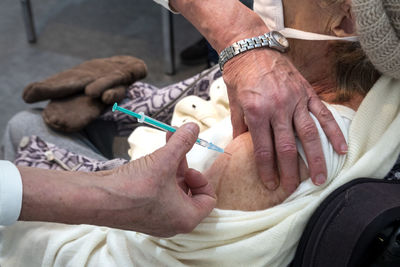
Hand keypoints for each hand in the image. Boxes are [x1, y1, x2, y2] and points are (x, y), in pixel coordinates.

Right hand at [104, 123, 215, 236]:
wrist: (97, 200)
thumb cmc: (135, 187)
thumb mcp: (165, 160)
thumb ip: (183, 142)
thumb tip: (194, 127)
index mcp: (186, 218)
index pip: (208, 199)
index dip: (202, 179)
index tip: (188, 167)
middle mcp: (173, 223)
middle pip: (189, 192)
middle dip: (183, 166)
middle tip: (176, 147)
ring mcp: (156, 220)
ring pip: (172, 191)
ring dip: (170, 167)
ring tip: (164, 145)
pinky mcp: (141, 214)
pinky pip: (157, 194)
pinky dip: (157, 176)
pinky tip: (149, 160)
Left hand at [223, 49, 346, 192]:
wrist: (251, 48)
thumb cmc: (240, 76)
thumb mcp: (234, 103)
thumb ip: (240, 127)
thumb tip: (240, 146)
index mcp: (257, 113)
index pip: (264, 149)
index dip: (267, 170)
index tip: (271, 185)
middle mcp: (278, 108)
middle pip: (286, 148)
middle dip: (290, 173)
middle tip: (294, 190)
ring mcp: (295, 100)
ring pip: (308, 135)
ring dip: (315, 159)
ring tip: (320, 178)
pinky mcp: (307, 92)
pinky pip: (322, 114)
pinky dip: (333, 132)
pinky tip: (340, 148)